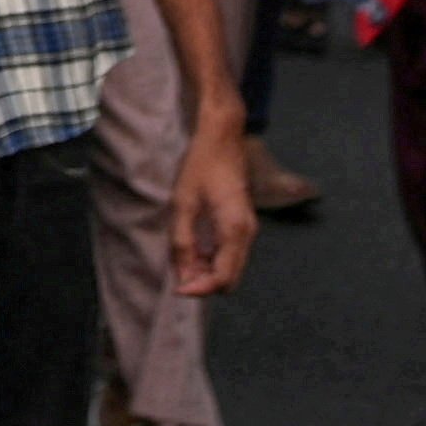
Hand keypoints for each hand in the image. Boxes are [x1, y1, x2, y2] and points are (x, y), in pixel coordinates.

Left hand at [169, 100, 258, 298]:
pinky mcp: (243, 224)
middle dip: (204, 283)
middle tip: (179, 273)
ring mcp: (248, 228)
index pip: (222, 278)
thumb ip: (183, 241)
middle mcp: (247, 233)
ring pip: (232, 268)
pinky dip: (214, 259)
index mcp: (235, 229)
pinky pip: (231, 254)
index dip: (199, 289)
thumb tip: (183, 276)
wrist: (222, 136)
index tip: (177, 288)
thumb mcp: (183, 203)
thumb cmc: (201, 164)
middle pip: (231, 278)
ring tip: (183, 258)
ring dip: (208, 271)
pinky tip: (194, 248)